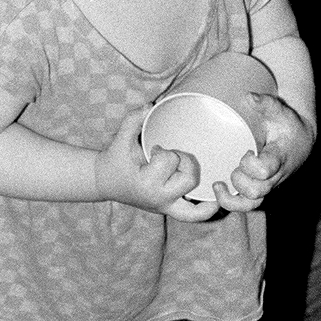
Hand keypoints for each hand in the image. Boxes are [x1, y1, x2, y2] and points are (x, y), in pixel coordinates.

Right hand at [96, 106, 219, 222]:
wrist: (103, 182)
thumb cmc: (114, 158)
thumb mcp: (121, 138)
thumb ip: (134, 119)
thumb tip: (151, 105)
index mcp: (147, 183)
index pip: (170, 160)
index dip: (163, 151)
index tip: (152, 150)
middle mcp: (159, 199)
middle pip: (189, 179)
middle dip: (183, 162)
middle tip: (170, 158)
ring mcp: (165, 207)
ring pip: (197, 206)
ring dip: (199, 187)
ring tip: (199, 176)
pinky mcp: (169, 210)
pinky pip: (194, 216)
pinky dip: (206, 210)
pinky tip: (216, 199)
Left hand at [212, 91, 315, 212]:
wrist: (301, 142)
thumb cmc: (287, 124)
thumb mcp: (280, 111)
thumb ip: (266, 103)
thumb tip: (249, 96)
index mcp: (279, 157)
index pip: (266, 169)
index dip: (252, 165)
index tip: (247, 151)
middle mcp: (274, 176)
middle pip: (256, 191)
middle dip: (240, 179)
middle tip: (236, 163)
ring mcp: (267, 186)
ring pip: (251, 205)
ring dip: (231, 199)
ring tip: (218, 184)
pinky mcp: (260, 190)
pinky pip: (247, 206)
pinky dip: (231, 204)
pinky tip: (218, 190)